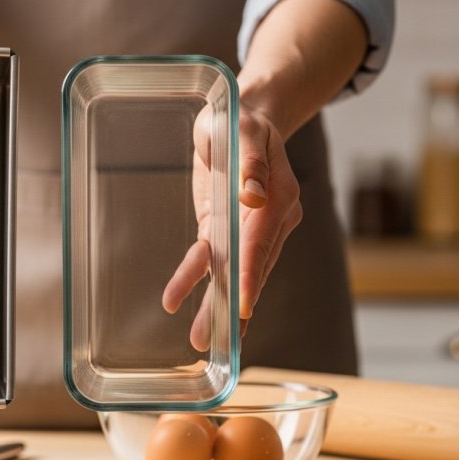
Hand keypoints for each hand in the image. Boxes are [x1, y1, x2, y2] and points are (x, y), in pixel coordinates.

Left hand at [162, 103, 301, 348]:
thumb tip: (254, 196)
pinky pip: (215, 261)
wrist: (241, 118)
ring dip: (216, 306)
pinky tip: (179, 302)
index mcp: (279, 196)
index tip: (241, 304)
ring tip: (200, 341)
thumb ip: (250, 162)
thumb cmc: (240, 119)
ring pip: (232, 272)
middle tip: (217, 340)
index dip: (249, 273)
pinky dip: (199, 282)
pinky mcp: (227, 230)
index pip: (261, 241)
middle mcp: (269, 219)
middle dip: (232, 305)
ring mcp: (249, 228)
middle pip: (250, 267)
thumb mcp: (242, 130)